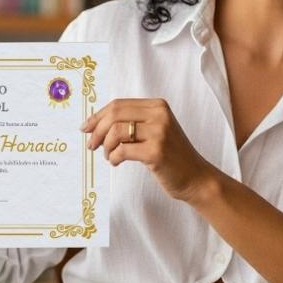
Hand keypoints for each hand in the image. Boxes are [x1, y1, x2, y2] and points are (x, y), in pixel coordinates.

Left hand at [81, 98, 215, 202]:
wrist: (196, 177)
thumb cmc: (171, 156)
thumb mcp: (154, 130)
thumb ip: (131, 122)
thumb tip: (93, 123)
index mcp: (158, 106)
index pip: (118, 104)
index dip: (98, 116)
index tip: (85, 128)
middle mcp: (160, 115)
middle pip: (115, 114)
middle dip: (97, 130)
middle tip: (91, 145)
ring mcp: (159, 133)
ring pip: (116, 132)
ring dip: (106, 146)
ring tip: (109, 156)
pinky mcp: (156, 152)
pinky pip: (122, 151)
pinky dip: (114, 158)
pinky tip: (116, 162)